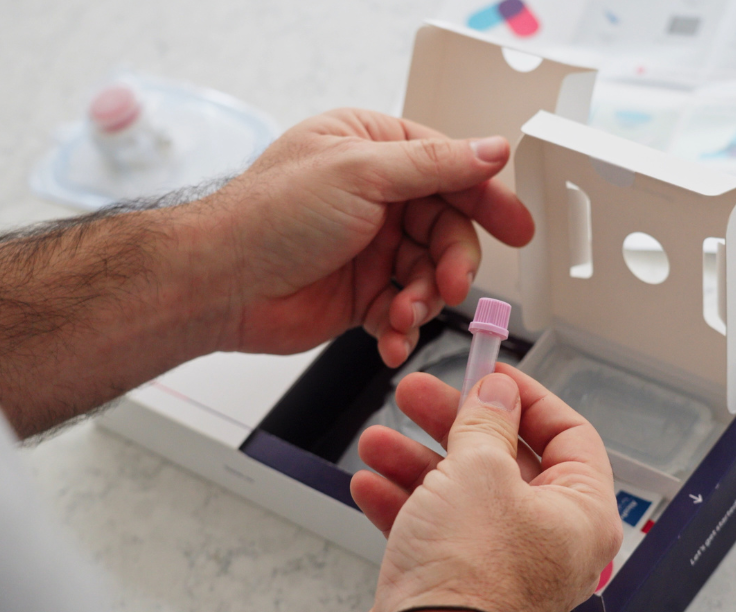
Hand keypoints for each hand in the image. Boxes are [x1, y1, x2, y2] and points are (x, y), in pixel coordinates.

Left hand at [178, 108, 533, 366]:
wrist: (219, 284)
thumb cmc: (269, 218)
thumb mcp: (361, 175)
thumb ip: (435, 166)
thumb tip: (491, 150)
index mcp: (373, 149)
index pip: (450, 169)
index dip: (486, 198)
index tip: (517, 227)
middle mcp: (375, 197)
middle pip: (447, 228)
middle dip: (453, 262)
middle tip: (452, 285)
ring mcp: (369, 247)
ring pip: (430, 275)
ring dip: (425, 300)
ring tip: (404, 315)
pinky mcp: (360, 295)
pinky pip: (403, 311)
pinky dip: (403, 328)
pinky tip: (392, 337)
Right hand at [347, 365, 622, 611]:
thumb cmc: (470, 575)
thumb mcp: (479, 469)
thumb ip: (487, 423)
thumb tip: (497, 395)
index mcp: (582, 512)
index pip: (569, 435)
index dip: (526, 398)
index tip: (490, 376)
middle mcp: (551, 540)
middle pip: (506, 460)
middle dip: (452, 425)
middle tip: (417, 395)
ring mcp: (505, 563)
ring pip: (463, 494)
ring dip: (416, 462)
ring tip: (377, 440)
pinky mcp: (462, 583)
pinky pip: (437, 530)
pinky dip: (405, 505)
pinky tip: (371, 484)